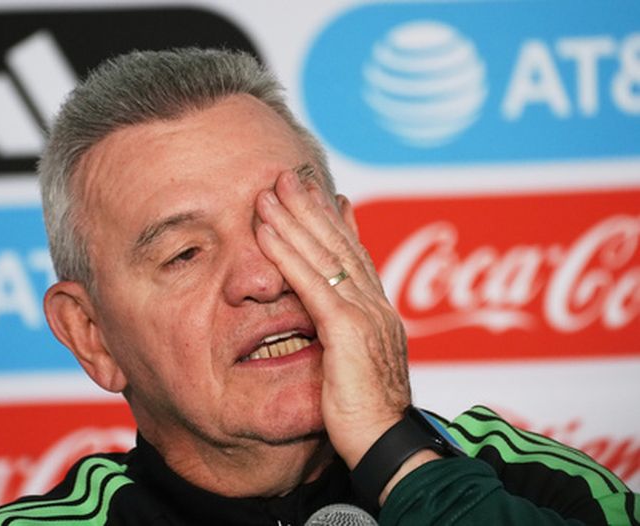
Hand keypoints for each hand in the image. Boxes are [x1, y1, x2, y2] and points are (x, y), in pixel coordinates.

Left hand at [255, 170, 411, 467]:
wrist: (384, 443)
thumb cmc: (367, 413)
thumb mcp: (359, 364)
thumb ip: (347, 334)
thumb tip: (334, 320)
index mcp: (378, 311)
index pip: (354, 256)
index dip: (335, 222)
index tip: (319, 195)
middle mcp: (375, 304)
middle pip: (340, 244)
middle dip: (312, 207)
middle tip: (287, 177)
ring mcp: (364, 314)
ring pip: (325, 255)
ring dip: (295, 219)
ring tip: (270, 191)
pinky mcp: (347, 330)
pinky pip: (311, 283)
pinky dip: (288, 254)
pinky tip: (267, 232)